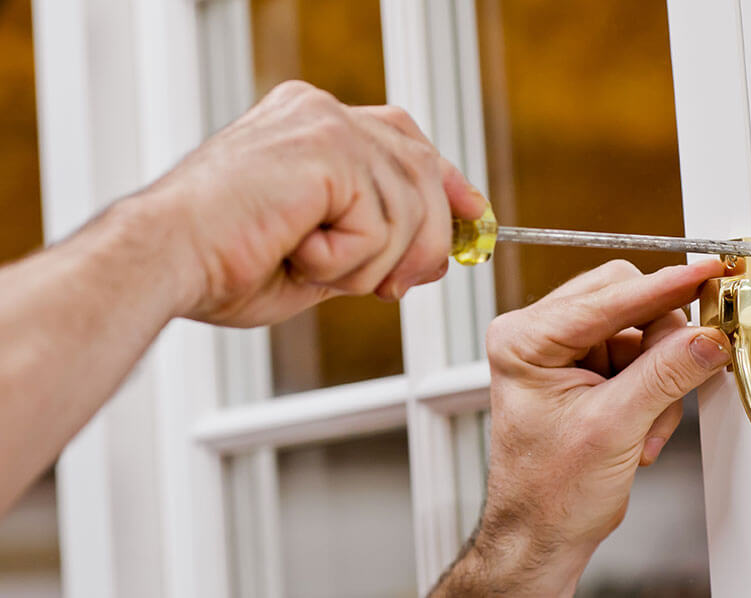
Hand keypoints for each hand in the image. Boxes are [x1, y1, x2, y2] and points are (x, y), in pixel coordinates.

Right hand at [127, 80, 485, 326]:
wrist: (164, 261)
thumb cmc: (219, 262)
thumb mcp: (320, 256)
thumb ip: (375, 243)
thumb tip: (437, 254)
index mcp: (312, 126)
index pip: (405, 140)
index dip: (445, 183)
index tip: (471, 216)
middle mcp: (321, 113)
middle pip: (421, 172)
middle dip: (423, 242)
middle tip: (390, 288)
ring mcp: (325, 124)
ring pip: (408, 208)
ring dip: (371, 263)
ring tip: (313, 266)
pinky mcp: (327, 149)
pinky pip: (381, 222)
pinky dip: (348, 260)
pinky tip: (300, 253)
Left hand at [433, 259, 730, 596]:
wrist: (543, 535)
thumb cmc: (548, 493)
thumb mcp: (613, 429)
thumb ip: (664, 375)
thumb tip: (706, 338)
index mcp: (524, 339)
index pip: (606, 296)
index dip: (663, 288)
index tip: (705, 274)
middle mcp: (540, 336)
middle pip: (626, 300)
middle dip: (661, 343)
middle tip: (690, 366)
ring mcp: (565, 352)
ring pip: (642, 331)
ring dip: (659, 378)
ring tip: (645, 427)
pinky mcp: (588, 370)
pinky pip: (643, 357)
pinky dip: (655, 391)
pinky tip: (642, 428)